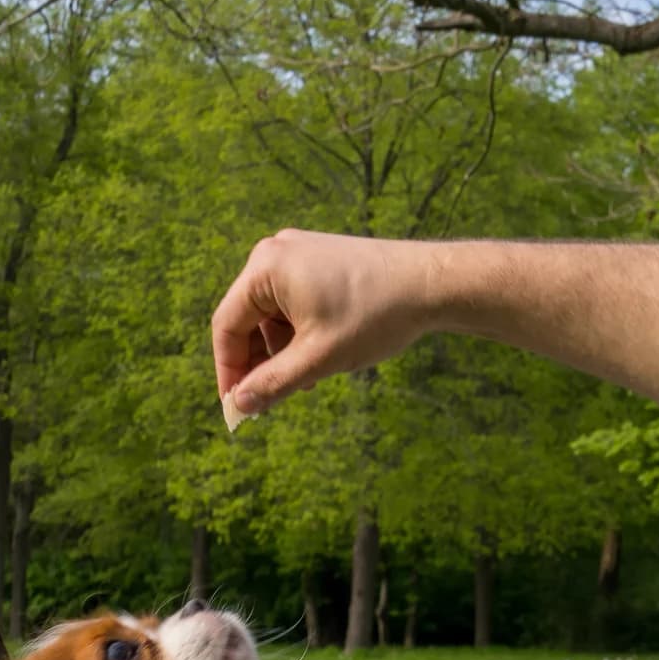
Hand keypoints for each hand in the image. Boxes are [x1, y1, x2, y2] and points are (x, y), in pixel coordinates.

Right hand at [212, 230, 428, 427]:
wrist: (431, 284)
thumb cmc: (374, 316)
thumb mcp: (318, 359)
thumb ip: (274, 383)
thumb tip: (238, 405)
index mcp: (266, 268)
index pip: (227, 326)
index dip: (228, 371)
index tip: (235, 407)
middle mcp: (276, 253)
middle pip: (248, 319)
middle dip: (261, 362)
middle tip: (274, 400)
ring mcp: (300, 253)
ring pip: (274, 315)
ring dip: (284, 351)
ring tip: (311, 379)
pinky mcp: (322, 260)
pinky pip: (295, 303)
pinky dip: (301, 333)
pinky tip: (323, 356)